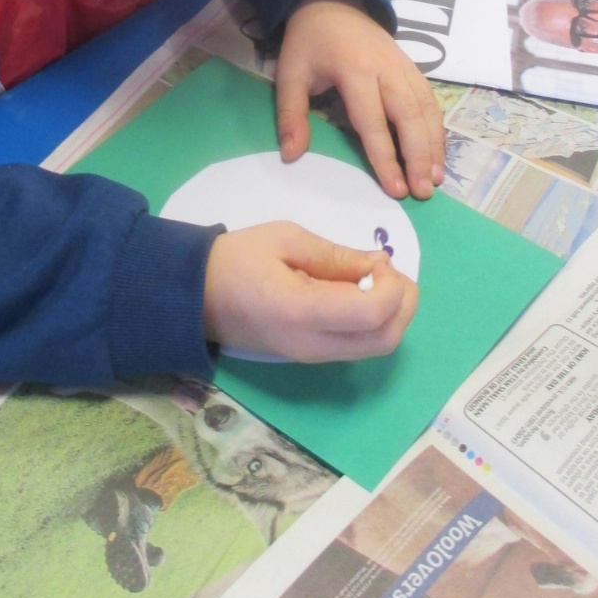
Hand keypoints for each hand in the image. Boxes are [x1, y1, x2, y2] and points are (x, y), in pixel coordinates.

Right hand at [204, 221, 418, 361]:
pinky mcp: (309, 358)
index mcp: (301, 312)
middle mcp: (312, 345)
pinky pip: (357, 347)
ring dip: (392, 315)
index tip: (380, 260)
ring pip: (375, 348)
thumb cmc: (236, 259)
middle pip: (384, 340)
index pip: (372, 314)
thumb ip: (335, 255)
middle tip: (390, 271)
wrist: (193, 296)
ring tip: (376, 280)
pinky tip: (359, 294)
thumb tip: (379, 264)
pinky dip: (374, 323)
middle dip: (404, 304)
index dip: (392, 286)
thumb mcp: (285, 239)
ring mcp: (311, 358)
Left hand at [276, 0, 445, 198]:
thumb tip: (292, 155)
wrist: (332, 0)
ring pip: (425, 109)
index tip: (395, 189)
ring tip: (435, 179)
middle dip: (418, 156)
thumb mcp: (289, 73)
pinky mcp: (412, 67)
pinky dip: (436, 128)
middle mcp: (386, 69)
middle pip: (408, 116)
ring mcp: (404, 66)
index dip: (385, 157)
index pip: (373, 121)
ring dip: (433, 145)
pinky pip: (429, 100)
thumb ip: (291, 114)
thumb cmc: (309, 41)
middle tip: (423, 192)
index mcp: (354, 70)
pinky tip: (437, 153)